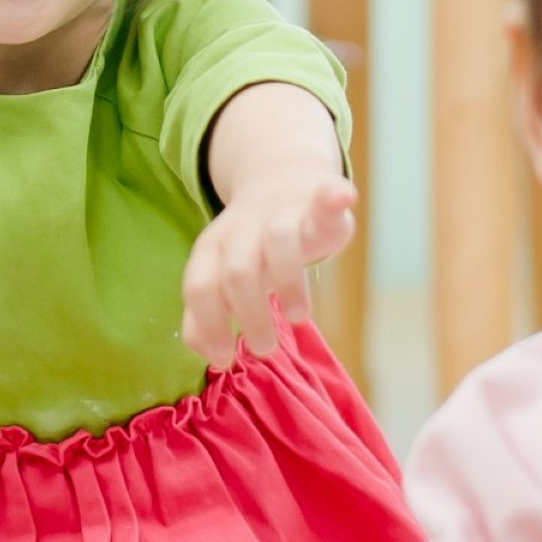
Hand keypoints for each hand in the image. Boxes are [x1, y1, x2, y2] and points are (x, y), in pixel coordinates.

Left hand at [181, 173, 357, 367]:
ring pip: (279, 241)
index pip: (199, 286)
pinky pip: (324, 196)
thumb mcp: (221, 277)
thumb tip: (211, 355)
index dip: (209, 325)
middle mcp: (243, 229)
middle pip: (238, 271)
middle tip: (264, 349)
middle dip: (250, 315)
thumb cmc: (251, 246)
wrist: (278, 181)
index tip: (224, 359)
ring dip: (289, 283)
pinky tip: (341, 198)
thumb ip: (206, 315)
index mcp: (213, 248)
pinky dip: (332, 198)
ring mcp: (280, 213)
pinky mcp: (317, 200)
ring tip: (297, 318)